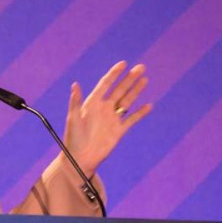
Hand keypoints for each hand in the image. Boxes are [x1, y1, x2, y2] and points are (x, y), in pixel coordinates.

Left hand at [63, 61, 151, 175]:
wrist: (80, 158)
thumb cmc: (73, 138)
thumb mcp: (73, 118)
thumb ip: (75, 101)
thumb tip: (75, 84)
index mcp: (92, 103)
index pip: (105, 84)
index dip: (114, 74)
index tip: (123, 64)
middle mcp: (103, 108)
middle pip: (119, 90)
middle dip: (130, 79)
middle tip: (141, 67)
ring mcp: (112, 119)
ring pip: (127, 101)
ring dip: (136, 90)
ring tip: (145, 79)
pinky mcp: (119, 130)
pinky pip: (132, 119)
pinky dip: (140, 113)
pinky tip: (148, 105)